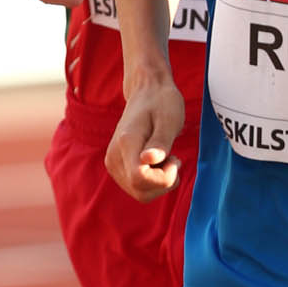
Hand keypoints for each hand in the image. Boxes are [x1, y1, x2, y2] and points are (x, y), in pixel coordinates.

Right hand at [106, 81, 186, 199]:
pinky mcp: (117, 168)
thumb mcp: (169, 119)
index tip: (175, 159)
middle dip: (164, 182)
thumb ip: (161, 141)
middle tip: (173, 158)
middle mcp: (113, 157)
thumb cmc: (162, 103)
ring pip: (140, 194)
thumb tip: (149, 160)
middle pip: (141, 193)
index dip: (164, 178)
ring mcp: (112, 164)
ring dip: (160, 182)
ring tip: (165, 157)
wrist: (146, 92)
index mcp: (126, 143)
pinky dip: (154, 181)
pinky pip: (138, 189)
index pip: (140, 179)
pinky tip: (158, 162)